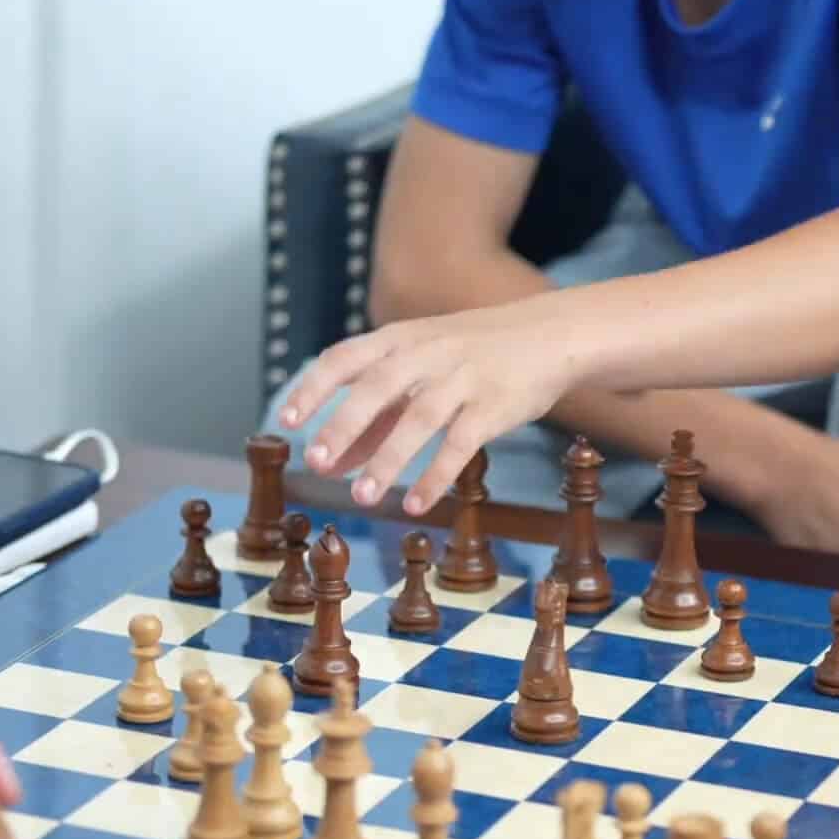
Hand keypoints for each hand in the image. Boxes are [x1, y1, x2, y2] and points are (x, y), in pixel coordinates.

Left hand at [278, 310, 580, 515]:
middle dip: (343, 425)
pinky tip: (416, 504)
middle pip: (377, 387)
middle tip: (317, 464)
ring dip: (387, 460)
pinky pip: (461, 444)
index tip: (287, 420)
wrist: (551, 334)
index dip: (314, 388)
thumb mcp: (423, 368)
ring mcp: (464, 378)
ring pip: (418, 419)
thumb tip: (334, 460)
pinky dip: (436, 475)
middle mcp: (429, 353)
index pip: (345, 357)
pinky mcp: (496, 406)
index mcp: (402, 339)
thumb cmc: (475, 354)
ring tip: (363, 498)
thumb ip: (378, 412)